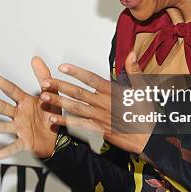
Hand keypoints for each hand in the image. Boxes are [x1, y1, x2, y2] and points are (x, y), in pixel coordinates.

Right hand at [0, 56, 62, 159]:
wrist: (58, 136)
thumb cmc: (51, 114)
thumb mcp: (51, 93)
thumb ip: (44, 76)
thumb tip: (36, 58)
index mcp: (25, 102)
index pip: (13, 91)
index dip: (3, 84)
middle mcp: (19, 115)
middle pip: (2, 107)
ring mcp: (20, 128)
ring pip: (3, 126)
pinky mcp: (25, 142)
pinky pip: (15, 146)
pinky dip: (6, 150)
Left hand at [38, 51, 156, 154]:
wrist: (147, 138)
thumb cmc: (145, 113)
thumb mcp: (142, 89)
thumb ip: (134, 71)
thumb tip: (130, 54)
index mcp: (112, 92)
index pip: (91, 78)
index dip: (76, 72)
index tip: (62, 67)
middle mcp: (103, 103)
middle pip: (78, 92)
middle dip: (60, 86)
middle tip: (45, 82)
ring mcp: (99, 117)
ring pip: (75, 107)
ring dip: (58, 102)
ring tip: (43, 97)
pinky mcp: (98, 129)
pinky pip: (78, 124)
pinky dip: (65, 122)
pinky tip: (53, 119)